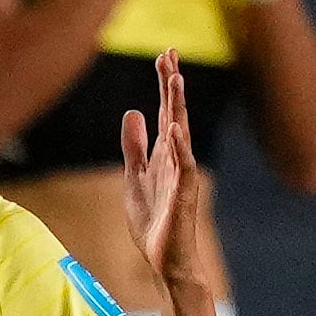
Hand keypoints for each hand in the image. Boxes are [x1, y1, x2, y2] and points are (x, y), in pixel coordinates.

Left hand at [120, 50, 214, 293]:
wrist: (166, 261)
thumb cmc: (154, 221)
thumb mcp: (135, 176)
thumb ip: (135, 146)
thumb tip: (133, 112)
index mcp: (164, 153)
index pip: (166, 111)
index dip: (165, 83)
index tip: (165, 55)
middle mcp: (176, 159)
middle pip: (175, 114)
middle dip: (172, 85)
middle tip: (170, 54)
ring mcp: (181, 176)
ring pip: (181, 135)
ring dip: (178, 107)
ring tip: (175, 80)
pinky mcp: (183, 196)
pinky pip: (183, 168)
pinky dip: (179, 147)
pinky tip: (174, 128)